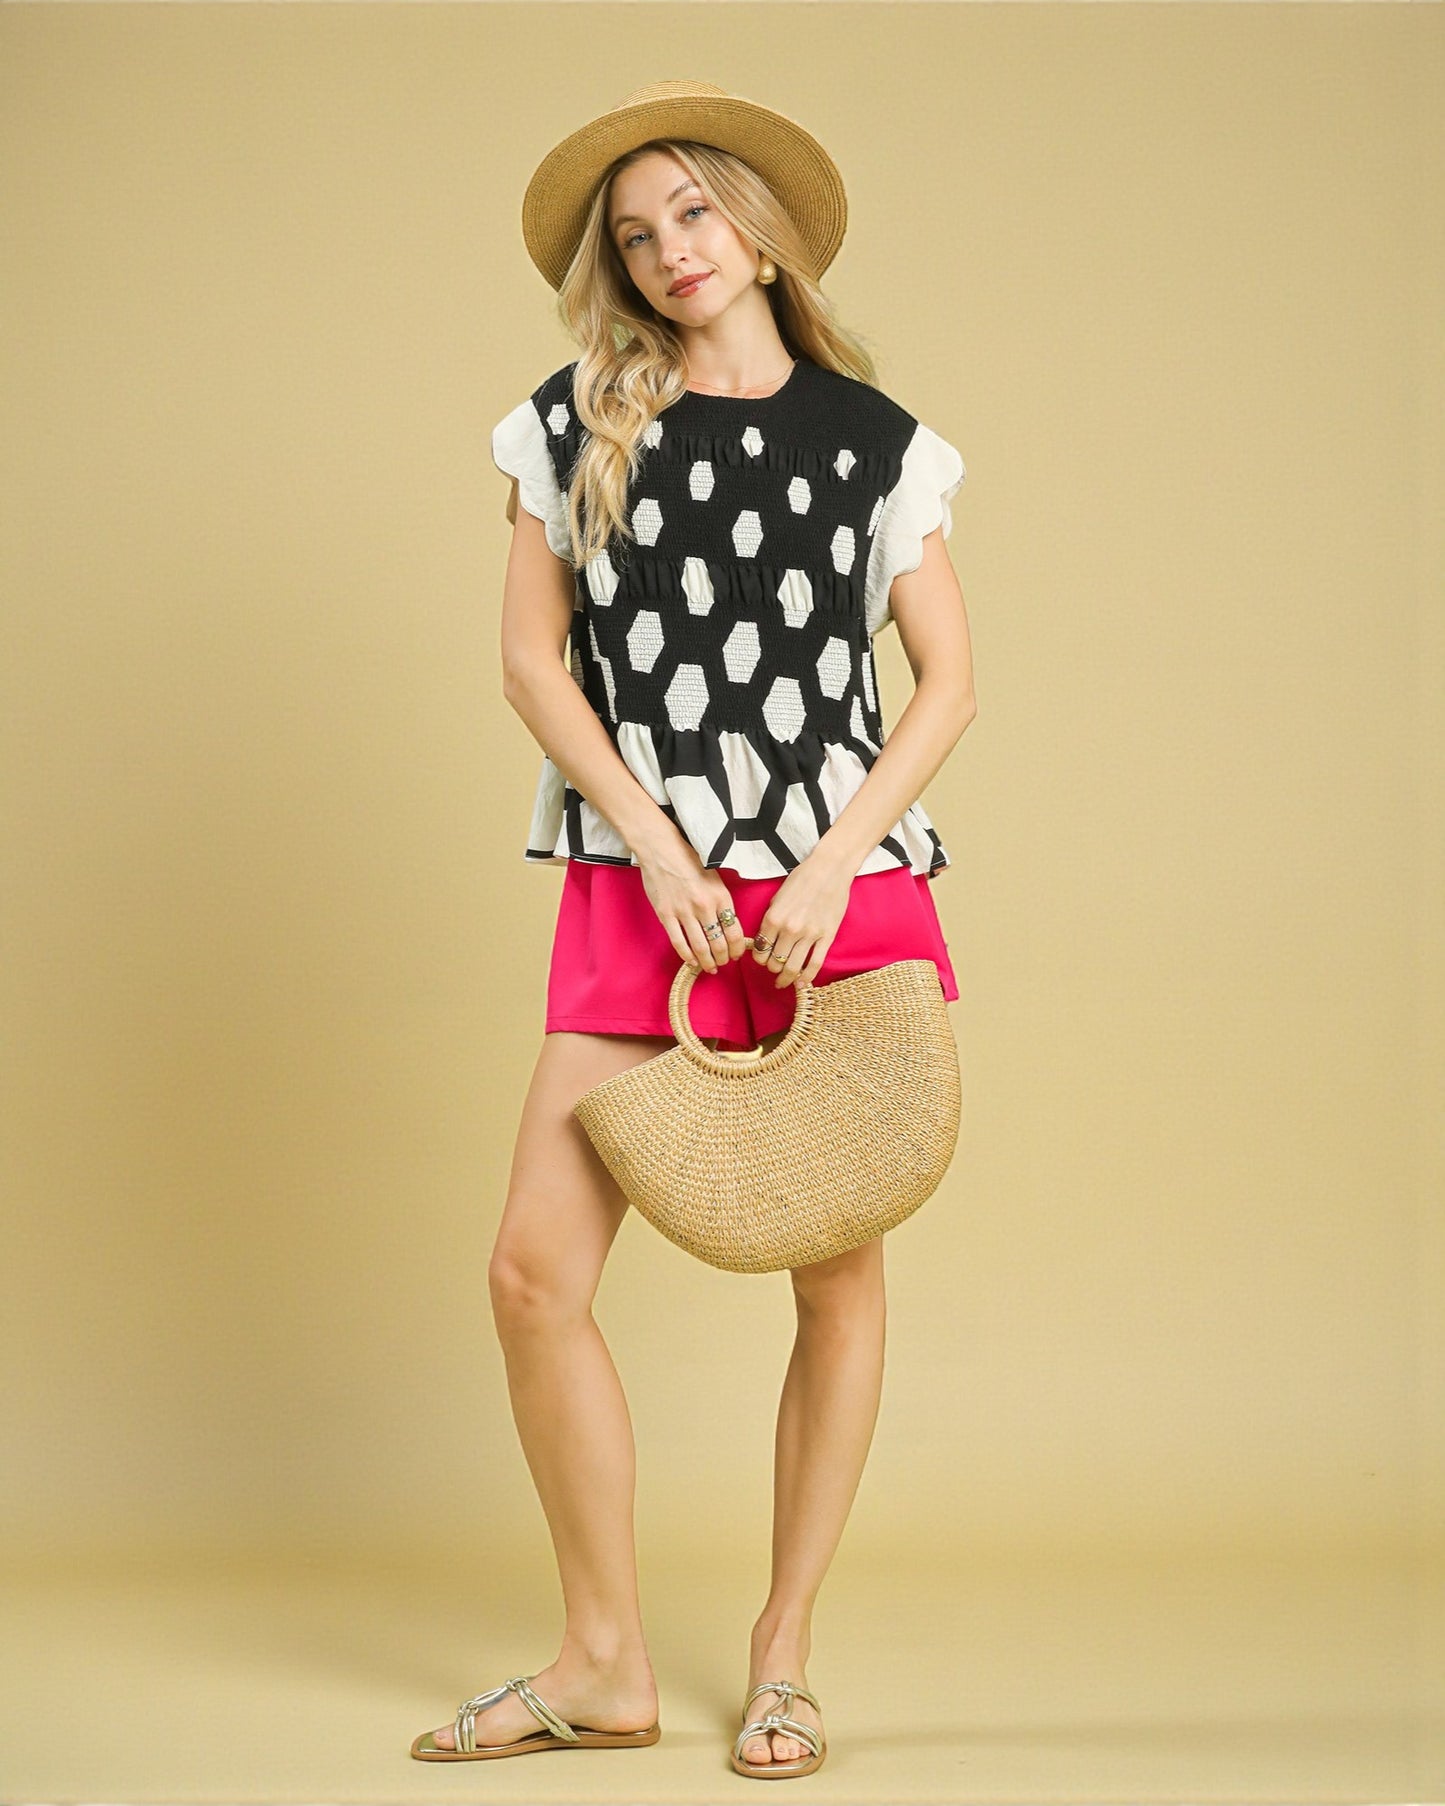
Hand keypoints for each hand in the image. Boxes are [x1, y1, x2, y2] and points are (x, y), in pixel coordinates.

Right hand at [636, 841, 750, 973]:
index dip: (737, 949)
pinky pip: (679, 942)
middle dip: (723, 959)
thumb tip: (729, 923)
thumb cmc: (688, 859)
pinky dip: (687, 956)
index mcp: (721, 896)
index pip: (735, 932)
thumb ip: (722, 900)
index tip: (736, 954)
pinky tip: (691, 962)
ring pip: (700, 947)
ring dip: (707, 962)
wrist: (660, 849)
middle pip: (719, 944)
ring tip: (710, 967)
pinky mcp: (666, 915)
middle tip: (723, 963)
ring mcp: (684, 912)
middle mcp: (705, 907)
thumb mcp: (715, 876)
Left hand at [751, 854, 852, 988]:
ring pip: (792, 967)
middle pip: (774, 962)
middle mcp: (789, 929)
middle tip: (774, 970)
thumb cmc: (802, 879)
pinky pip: (814, 964)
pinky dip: (806, 977)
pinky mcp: (826, 937)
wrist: (829, 869)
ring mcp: (809, 935)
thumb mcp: (777, 897)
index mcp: (773, 918)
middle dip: (772, 969)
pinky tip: (802, 983)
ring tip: (784, 982)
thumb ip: (770, 920)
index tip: (762, 959)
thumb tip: (764, 940)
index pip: (759, 950)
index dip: (759, 959)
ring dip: (786, 978)